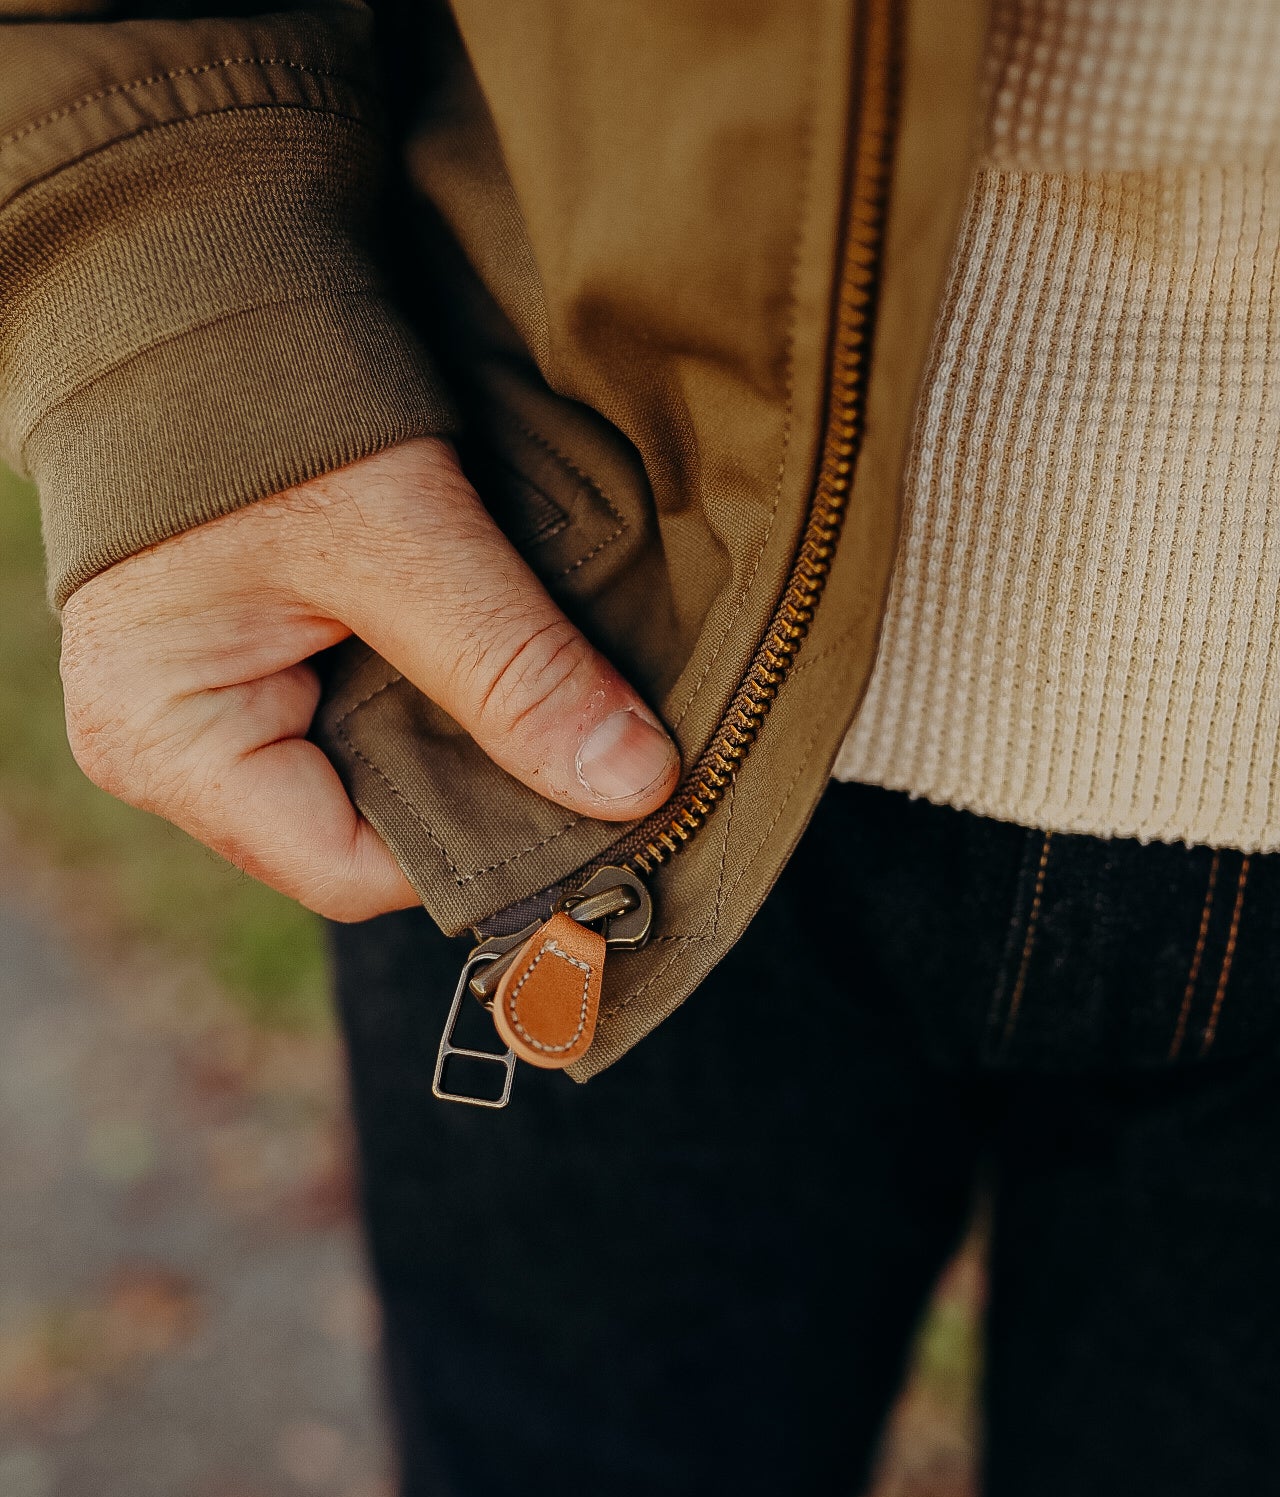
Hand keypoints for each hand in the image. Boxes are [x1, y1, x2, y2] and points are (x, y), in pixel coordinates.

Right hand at [59, 439, 679, 919]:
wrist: (187, 280)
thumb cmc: (256, 398)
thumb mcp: (400, 537)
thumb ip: (514, 666)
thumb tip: (633, 785)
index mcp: (164, 742)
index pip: (347, 870)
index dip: (474, 847)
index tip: (584, 802)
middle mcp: (167, 751)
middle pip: (361, 835)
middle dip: (474, 793)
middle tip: (583, 748)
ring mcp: (203, 714)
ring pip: (369, 784)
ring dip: (460, 744)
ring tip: (533, 694)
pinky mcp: (244, 671)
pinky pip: (358, 725)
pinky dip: (432, 700)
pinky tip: (484, 661)